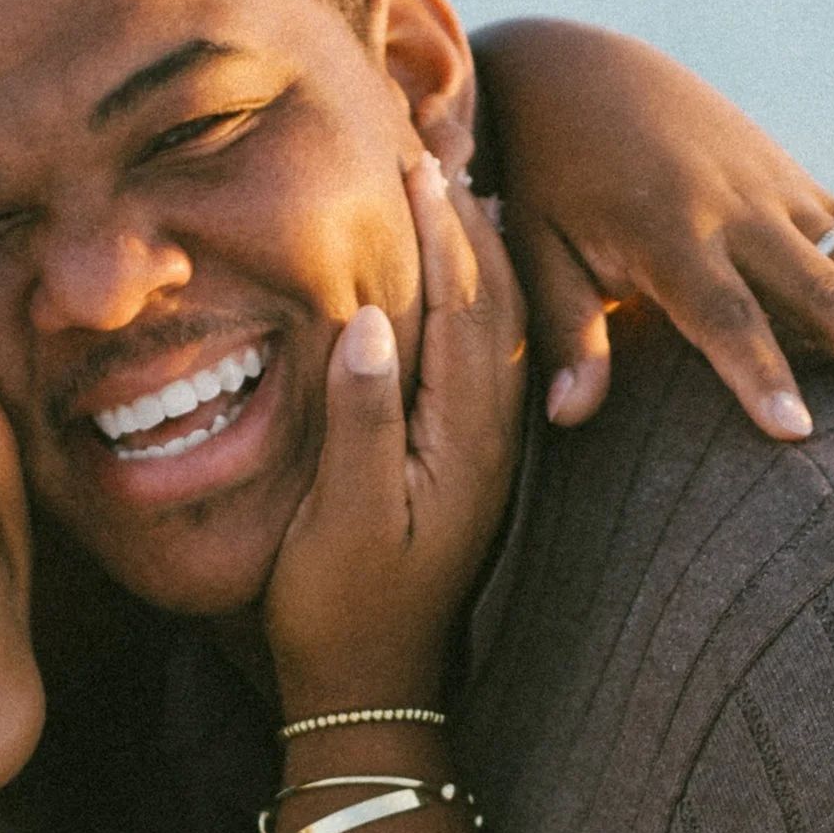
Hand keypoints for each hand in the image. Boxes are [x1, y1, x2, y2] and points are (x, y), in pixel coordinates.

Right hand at [262, 151, 525, 713]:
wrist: (372, 692)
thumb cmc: (341, 609)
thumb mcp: (341, 517)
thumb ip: (361, 419)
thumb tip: (369, 320)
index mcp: (463, 438)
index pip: (461, 305)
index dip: (442, 229)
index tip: (419, 158)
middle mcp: (487, 436)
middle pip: (491, 300)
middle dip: (469, 218)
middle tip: (444, 140)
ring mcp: (480, 451)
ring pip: (492, 325)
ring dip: (477, 251)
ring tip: (458, 182)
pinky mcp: (462, 465)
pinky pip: (478, 358)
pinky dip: (469, 301)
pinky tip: (456, 278)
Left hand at [465, 18, 833, 437]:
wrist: (575, 69)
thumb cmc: (543, 176)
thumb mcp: (533, 248)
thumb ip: (561, 331)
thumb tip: (567, 416)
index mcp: (665, 231)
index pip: (722, 314)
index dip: (760, 371)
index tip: (797, 433)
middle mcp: (736, 208)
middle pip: (821, 289)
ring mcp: (778, 190)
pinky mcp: (799, 182)